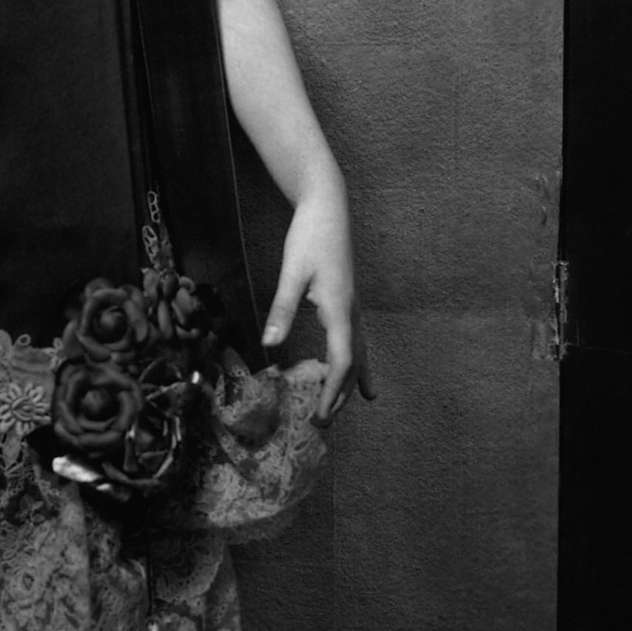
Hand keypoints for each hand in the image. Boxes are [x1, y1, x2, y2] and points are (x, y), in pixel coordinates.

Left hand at [260, 178, 373, 425]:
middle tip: (322, 423)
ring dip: (351, 382)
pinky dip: (358, 363)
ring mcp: (354, 307)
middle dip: (340, 396)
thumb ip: (281, 309)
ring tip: (352, 407)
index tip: (322, 416)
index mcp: (340, 310)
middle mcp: (352, 313)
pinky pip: (358, 341)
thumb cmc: (309, 237)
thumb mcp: (291, 273)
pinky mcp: (349, 301)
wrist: (329, 207)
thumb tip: (269, 345)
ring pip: (359, 354)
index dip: (333, 392)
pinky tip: (362, 375)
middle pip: (353, 365)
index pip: (342, 363)